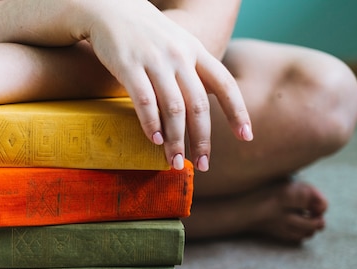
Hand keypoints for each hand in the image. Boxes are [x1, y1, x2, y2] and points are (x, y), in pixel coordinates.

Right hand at [74, 0, 252, 170]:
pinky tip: (154, 140)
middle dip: (202, 139)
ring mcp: (154, 60)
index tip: (246, 137)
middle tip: (202, 165)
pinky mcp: (128, 65)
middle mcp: (179, 56)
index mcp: (195, 51)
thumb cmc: (143, 34)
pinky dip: (150, 123)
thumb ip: (190, 70)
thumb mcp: (176, 44)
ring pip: (172, 107)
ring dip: (175, 139)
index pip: (225, 84)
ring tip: (175, 162)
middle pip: (198, 104)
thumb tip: (201, 106)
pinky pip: (143, 99)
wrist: (110, 8)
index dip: (237, 111)